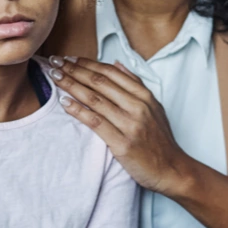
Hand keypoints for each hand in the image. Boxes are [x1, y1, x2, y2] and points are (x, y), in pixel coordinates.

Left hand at [48, 56, 190, 195]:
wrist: (172, 169)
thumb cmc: (160, 139)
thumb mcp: (154, 106)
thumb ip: (135, 83)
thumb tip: (116, 63)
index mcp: (144, 95)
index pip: (110, 73)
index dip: (87, 63)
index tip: (69, 58)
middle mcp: (137, 107)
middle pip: (99, 82)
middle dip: (74, 70)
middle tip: (55, 62)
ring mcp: (130, 125)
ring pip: (95, 99)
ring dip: (71, 85)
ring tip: (55, 77)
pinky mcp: (122, 144)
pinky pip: (95, 122)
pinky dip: (78, 110)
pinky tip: (64, 103)